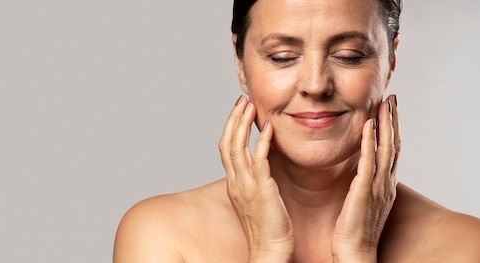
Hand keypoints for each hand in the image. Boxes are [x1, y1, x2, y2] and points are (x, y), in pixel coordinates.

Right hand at [219, 96, 293, 261]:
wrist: (269, 250)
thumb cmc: (268, 228)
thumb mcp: (257, 199)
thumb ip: (256, 180)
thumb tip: (261, 166)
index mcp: (234, 183)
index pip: (226, 148)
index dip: (230, 127)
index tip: (239, 110)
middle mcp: (236, 182)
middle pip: (227, 143)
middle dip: (233, 119)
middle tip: (242, 100)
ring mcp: (246, 186)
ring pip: (237, 148)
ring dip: (243, 125)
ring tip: (250, 106)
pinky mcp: (261, 190)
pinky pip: (258, 161)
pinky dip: (262, 143)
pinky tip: (268, 129)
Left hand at [332, 94, 399, 261]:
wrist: (355, 253)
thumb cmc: (354, 231)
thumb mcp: (363, 202)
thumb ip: (364, 185)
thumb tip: (360, 173)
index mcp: (385, 186)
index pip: (391, 151)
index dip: (392, 129)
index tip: (390, 109)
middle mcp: (385, 184)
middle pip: (393, 145)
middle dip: (393, 120)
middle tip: (392, 98)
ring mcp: (377, 187)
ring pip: (385, 149)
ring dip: (386, 124)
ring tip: (385, 103)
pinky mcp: (364, 192)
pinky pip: (368, 162)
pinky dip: (369, 142)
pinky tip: (368, 126)